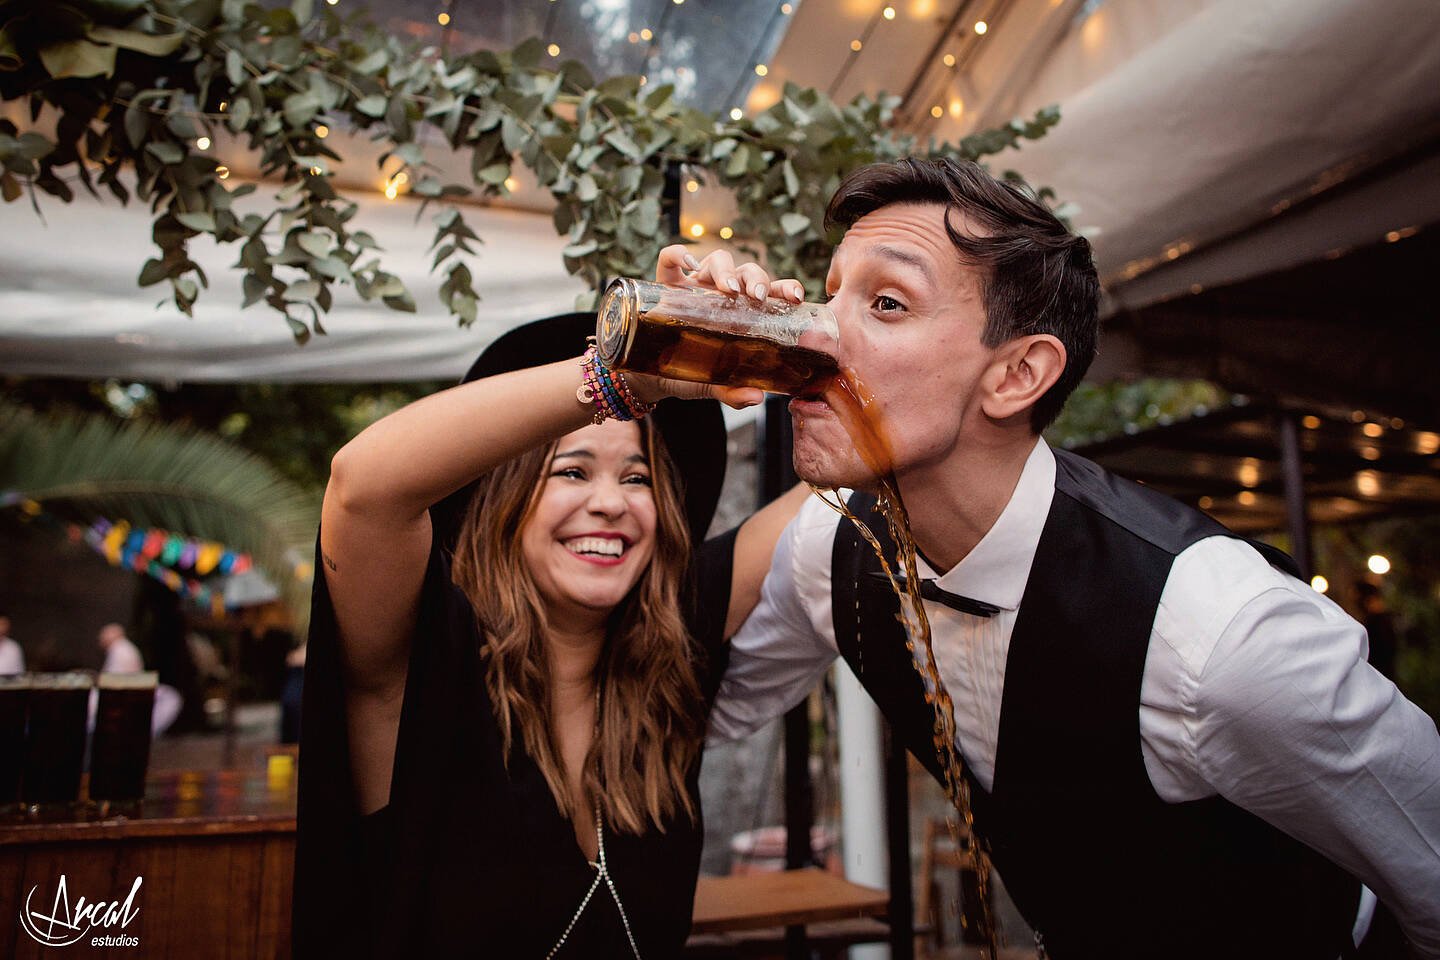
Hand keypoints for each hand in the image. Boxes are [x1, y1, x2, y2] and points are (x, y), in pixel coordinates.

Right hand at [635, 245, 803, 407]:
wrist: (651, 377)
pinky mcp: (665, 284)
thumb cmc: (690, 374)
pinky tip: (689, 266)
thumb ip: (734, 391)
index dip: (785, 288)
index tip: (794, 297)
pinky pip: (671, 259)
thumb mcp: (714, 384)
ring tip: (726, 288)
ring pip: (717, 259)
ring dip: (724, 269)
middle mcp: (723, 295)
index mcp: (743, 313)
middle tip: (755, 296)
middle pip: (746, 271)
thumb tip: (756, 397)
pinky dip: (680, 255)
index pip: (772, 292)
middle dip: (755, 278)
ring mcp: (695, 287)